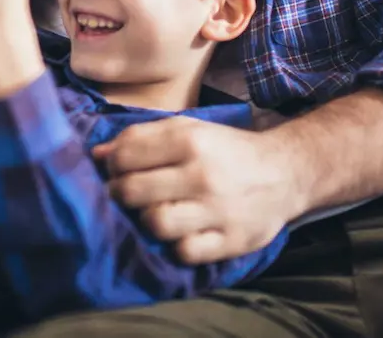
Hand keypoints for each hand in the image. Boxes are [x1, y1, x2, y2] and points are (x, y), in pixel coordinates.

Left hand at [93, 117, 305, 263]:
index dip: (112, 165)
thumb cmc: (225, 150)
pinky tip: (182, 233)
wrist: (285, 173)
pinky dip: (177, 246)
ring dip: (147, 221)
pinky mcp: (231, 240)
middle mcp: (202, 174)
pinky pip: (185, 252)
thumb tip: (96, 155)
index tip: (117, 170)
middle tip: (127, 195)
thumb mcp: (188, 130)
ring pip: (155, 223)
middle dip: (120, 194)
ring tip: (155, 213)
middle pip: (131, 191)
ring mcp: (217, 210)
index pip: (125, 155)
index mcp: (189, 139)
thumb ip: (141, 137)